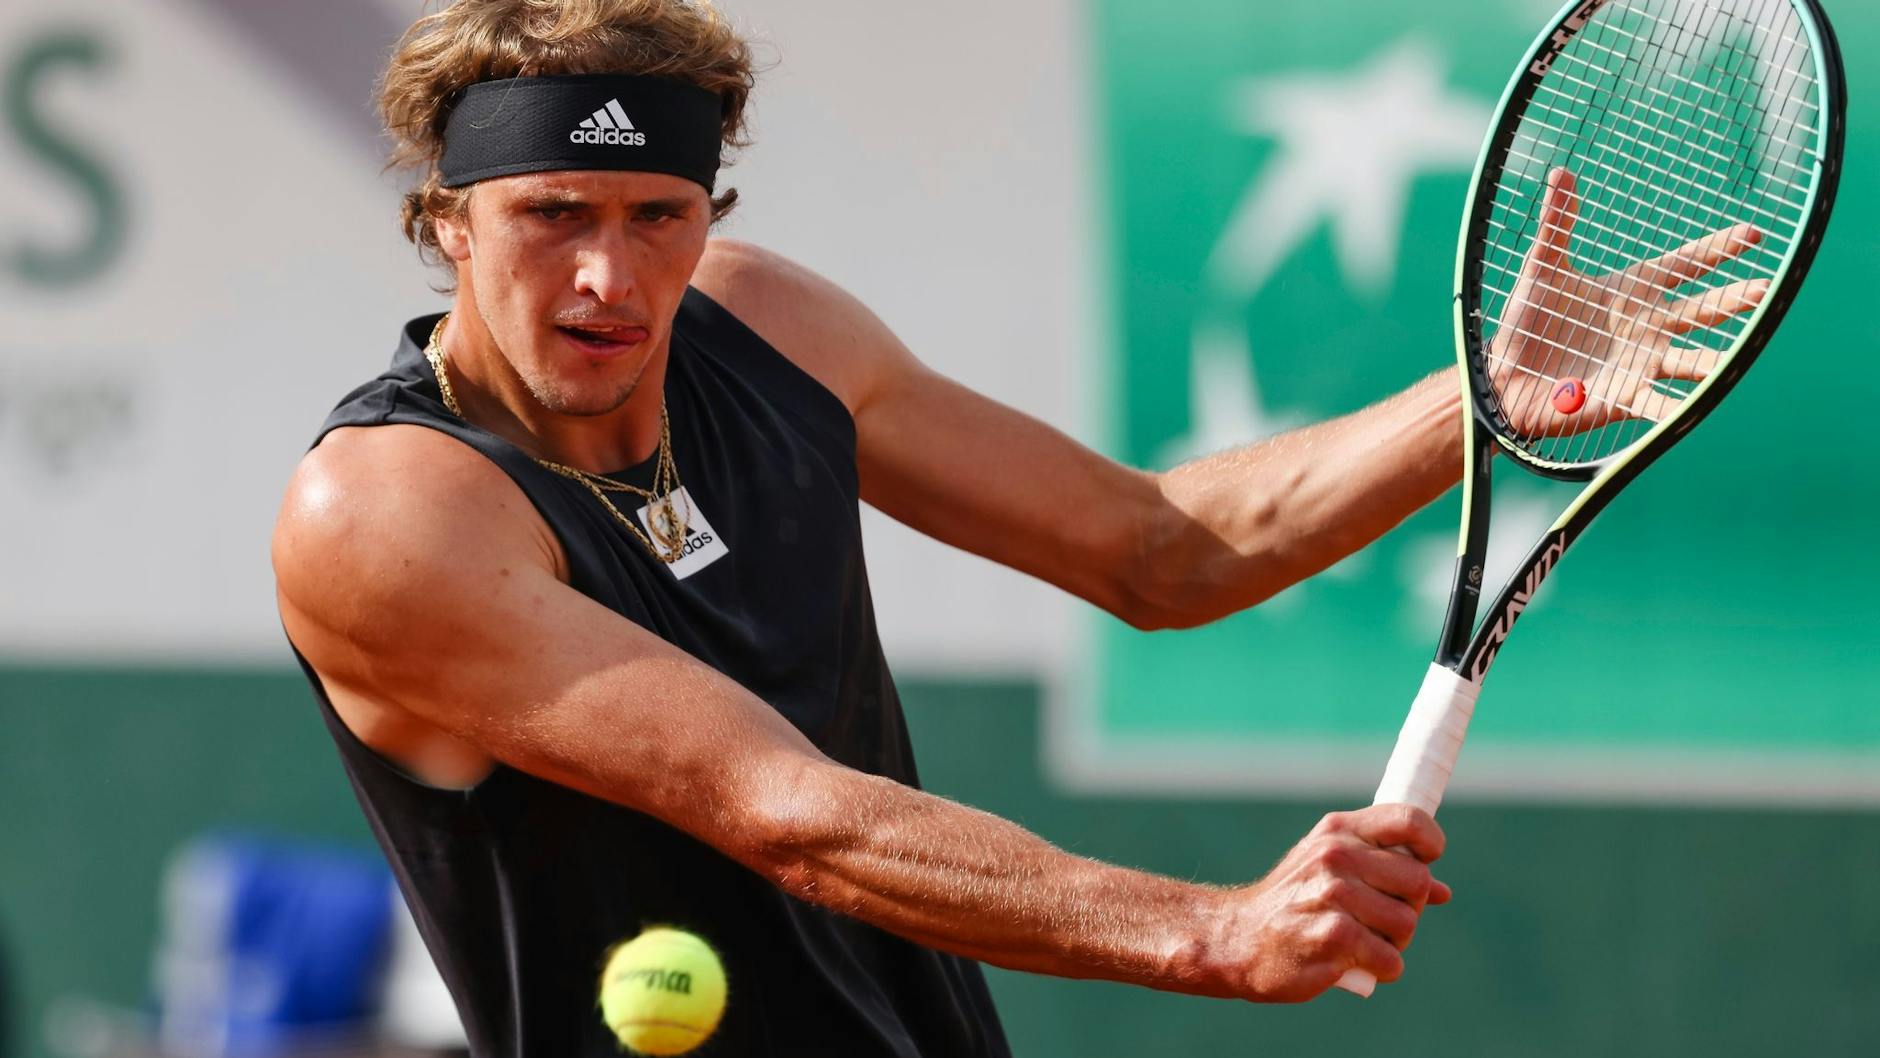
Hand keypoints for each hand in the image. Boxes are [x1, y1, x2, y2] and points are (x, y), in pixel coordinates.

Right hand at [1195, 805, 1449, 1001]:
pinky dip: (1382, 968)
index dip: (1430, 843)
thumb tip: (1443, 891)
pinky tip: (1357, 964)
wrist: (1237, 939)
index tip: (1427, 861)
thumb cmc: (1292, 903)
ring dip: (1394, 943)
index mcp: (1338, 831)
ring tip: (1363, 943)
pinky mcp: (1333, 937)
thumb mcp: (1329, 869)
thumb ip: (1384, 871)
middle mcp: (1336, 856)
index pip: (1409, 820)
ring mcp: (1333, 895)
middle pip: (1418, 881)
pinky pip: (1390, 959)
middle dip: (1408, 908)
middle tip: (1380, 919)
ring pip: (1407, 924)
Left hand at [1488, 167, 1766, 437]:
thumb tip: (1560, 172)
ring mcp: (1642, 363)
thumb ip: (1557, 224)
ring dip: (1714, 359)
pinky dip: (1674, 408)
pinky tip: (1690, 410)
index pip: (1686, 264)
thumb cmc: (1529, 322)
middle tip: (1765, 288)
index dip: (1718, 249)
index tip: (1753, 233)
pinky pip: (1657, 403)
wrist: (1507, 377)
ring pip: (1691, 359)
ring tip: (1736, 357)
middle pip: (1702, 310)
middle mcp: (1649, 326)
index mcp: (1635, 291)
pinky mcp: (1625, 397)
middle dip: (1735, 299)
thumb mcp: (1543, 268)